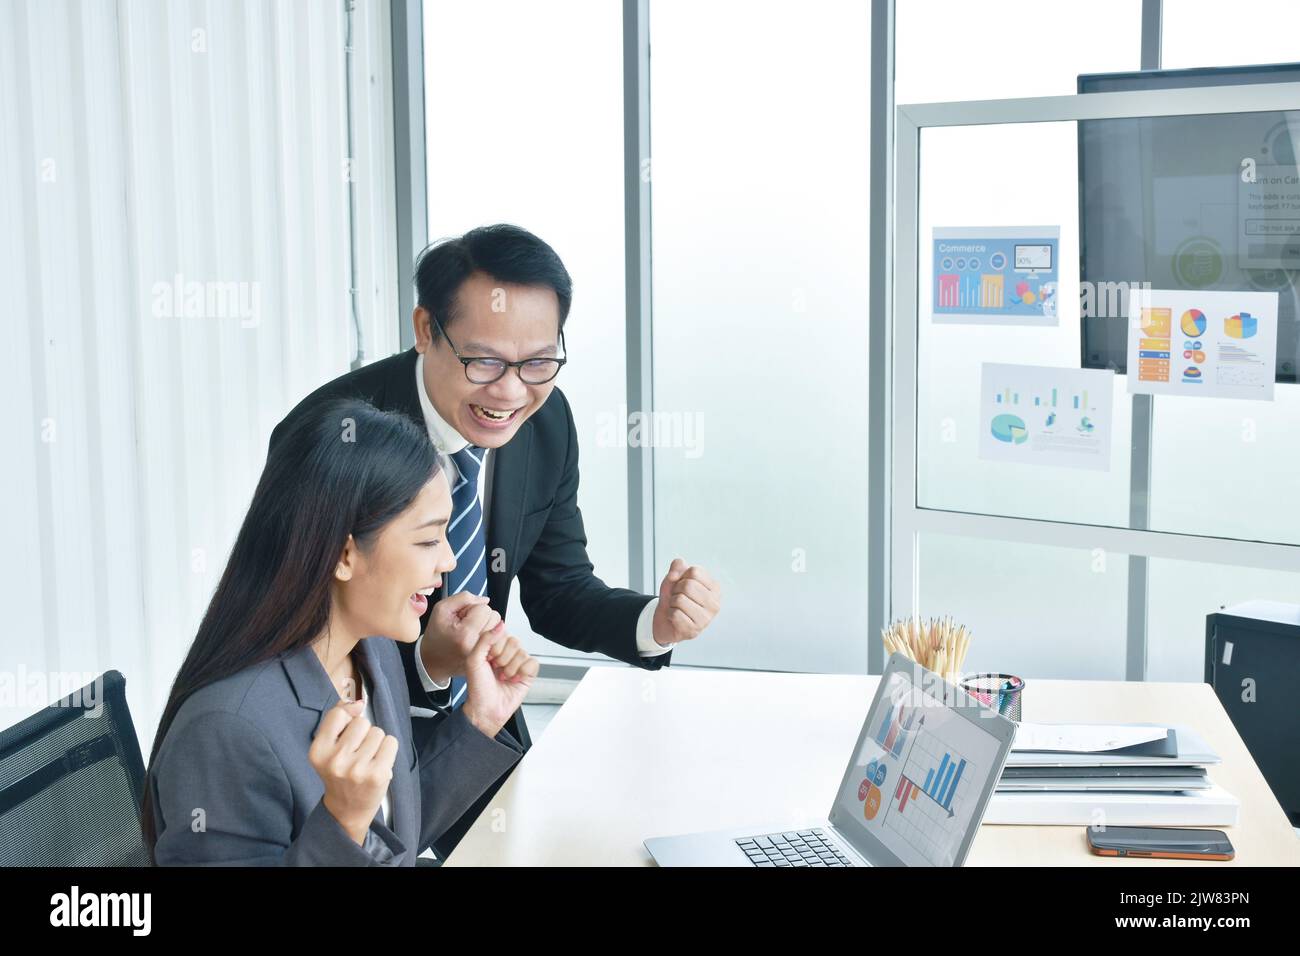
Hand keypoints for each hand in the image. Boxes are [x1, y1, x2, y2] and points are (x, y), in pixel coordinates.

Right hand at [310, 698, 399, 844]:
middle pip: (362, 722)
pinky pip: (391, 741)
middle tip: (357, 753)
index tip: (347, 732)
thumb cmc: (340, 773)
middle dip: (363, 733)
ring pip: (378, 732)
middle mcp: (336, 760)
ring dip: (376, 742)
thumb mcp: (328, 748)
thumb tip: (358, 702)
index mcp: (318, 751)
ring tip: (367, 760)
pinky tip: (378, 763)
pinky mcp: (378, 774)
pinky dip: (388, 750)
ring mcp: (357, 769)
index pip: (338, 714)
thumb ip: (338, 720)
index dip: (348, 718)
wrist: (347, 809)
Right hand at [420, 591, 502, 683]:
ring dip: (486, 624)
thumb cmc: (436, 635)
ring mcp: (483, 652)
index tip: (462, 616)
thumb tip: (485, 600)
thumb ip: (464, 598)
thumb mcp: (441, 609)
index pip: (484, 609)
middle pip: (494, 616)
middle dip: (482, 615)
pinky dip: (489, 634)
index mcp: (465, 634)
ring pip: (498, 626)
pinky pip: (497, 637)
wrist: (434, 660)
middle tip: (466, 623)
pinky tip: (476, 637)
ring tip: (471, 630)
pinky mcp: (486, 656)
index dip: (473, 608)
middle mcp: (477, 646)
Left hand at [462, 629, 538, 738]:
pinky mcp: (528, 674)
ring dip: (511, 668)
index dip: (496, 647)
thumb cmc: (478, 688)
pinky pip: (533, 663)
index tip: (488, 659)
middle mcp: (506, 654)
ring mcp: (518, 663)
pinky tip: (514, 679)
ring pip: (523, 653)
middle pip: (514, 642)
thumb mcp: (473, 660)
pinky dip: (523, 672)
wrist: (486, 710)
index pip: (502, 634)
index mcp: (492, 648)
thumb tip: (499, 624)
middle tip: (496, 669)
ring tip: (504, 677)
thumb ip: (485, 640)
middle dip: (503, 659)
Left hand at [651, 558, 720, 646]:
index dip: (682, 577)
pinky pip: (675, 614)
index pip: (694, 571)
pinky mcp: (694, 630)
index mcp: (714, 588)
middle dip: (676, 590)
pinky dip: (670, 614)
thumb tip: (676, 568)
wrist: (666, 620)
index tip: (683, 586)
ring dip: (672, 603)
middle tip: (678, 598)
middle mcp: (714, 604)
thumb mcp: (675, 578)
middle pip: (687, 585)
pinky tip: (675, 618)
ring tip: (677, 608)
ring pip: (680, 600)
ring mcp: (706, 619)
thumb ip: (677, 567)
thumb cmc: (674, 597)